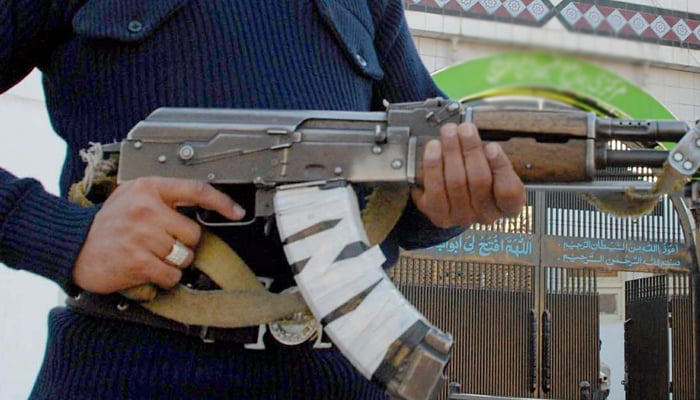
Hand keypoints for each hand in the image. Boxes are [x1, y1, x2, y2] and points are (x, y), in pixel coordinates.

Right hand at [73, 177, 244, 293]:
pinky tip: (147, 270)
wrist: (73, 245)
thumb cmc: (107, 224)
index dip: (221, 201)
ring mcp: (142, 235)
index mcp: (149, 188)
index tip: (236, 212)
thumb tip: (200, 208)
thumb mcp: (133, 196)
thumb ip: (164, 199)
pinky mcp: (138, 261)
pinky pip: (171, 275)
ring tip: (151, 256)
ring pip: (184, 257)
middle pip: (194, 234)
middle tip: (162, 244)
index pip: (196, 190)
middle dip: (183, 244)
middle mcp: (147, 209)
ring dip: (173, 263)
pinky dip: (163, 279)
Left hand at [411, 122, 525, 227]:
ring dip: (451, 152)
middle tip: (465, 129)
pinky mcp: (440, 216)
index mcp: (508, 205)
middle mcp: (487, 215)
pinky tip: (434, 149)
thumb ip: (488, 155)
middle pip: (480, 180)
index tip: (492, 146)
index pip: (509, 191)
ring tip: (449, 132)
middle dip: (471, 150)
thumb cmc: (475, 178)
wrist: (451, 199)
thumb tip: (475, 133)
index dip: (501, 167)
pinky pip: (435, 190)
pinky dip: (434, 166)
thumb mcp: (491, 168)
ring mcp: (463, 217)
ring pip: (456, 182)